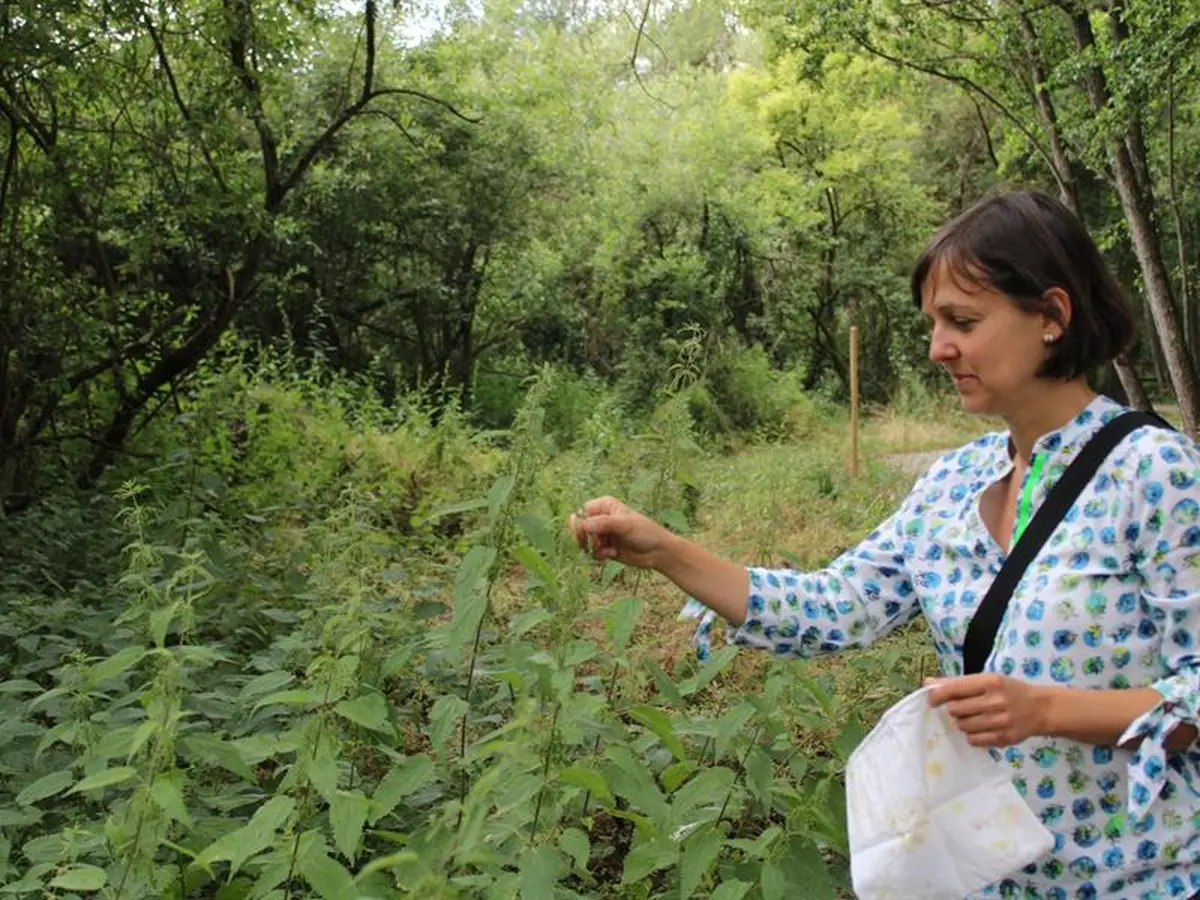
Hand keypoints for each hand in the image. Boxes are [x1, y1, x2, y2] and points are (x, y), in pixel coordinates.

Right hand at [568, 496, 673, 569]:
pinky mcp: (605, 547)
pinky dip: (599, 555)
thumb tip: (582, 525)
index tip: (584, 533)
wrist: (657, 552)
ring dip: (593, 548)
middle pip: (579, 527)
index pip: (582, 511)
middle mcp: (602, 518)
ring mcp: (603, 533)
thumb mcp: (624, 525)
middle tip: (593, 544)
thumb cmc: (645, 532)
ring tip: (607, 549)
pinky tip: (613, 554)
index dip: (580, 523)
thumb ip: (603, 523)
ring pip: (584, 541)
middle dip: (585, 538)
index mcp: (605, 505)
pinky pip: (592, 552)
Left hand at [925, 673, 1046, 747]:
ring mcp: (1000, 721)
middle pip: (955, 710)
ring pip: (963, 726)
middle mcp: (995, 701)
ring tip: (975, 717)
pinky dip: (972, 735)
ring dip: (963, 723)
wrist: (1040, 708)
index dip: (937, 695)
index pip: (953, 689)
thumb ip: (957, 682)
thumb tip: (928, 682)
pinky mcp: (1003, 738)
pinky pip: (973, 740)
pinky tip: (982, 728)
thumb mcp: (987, 679)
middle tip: (963, 708)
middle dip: (954, 709)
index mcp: (989, 682)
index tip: (931, 700)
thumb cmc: (1008, 690)